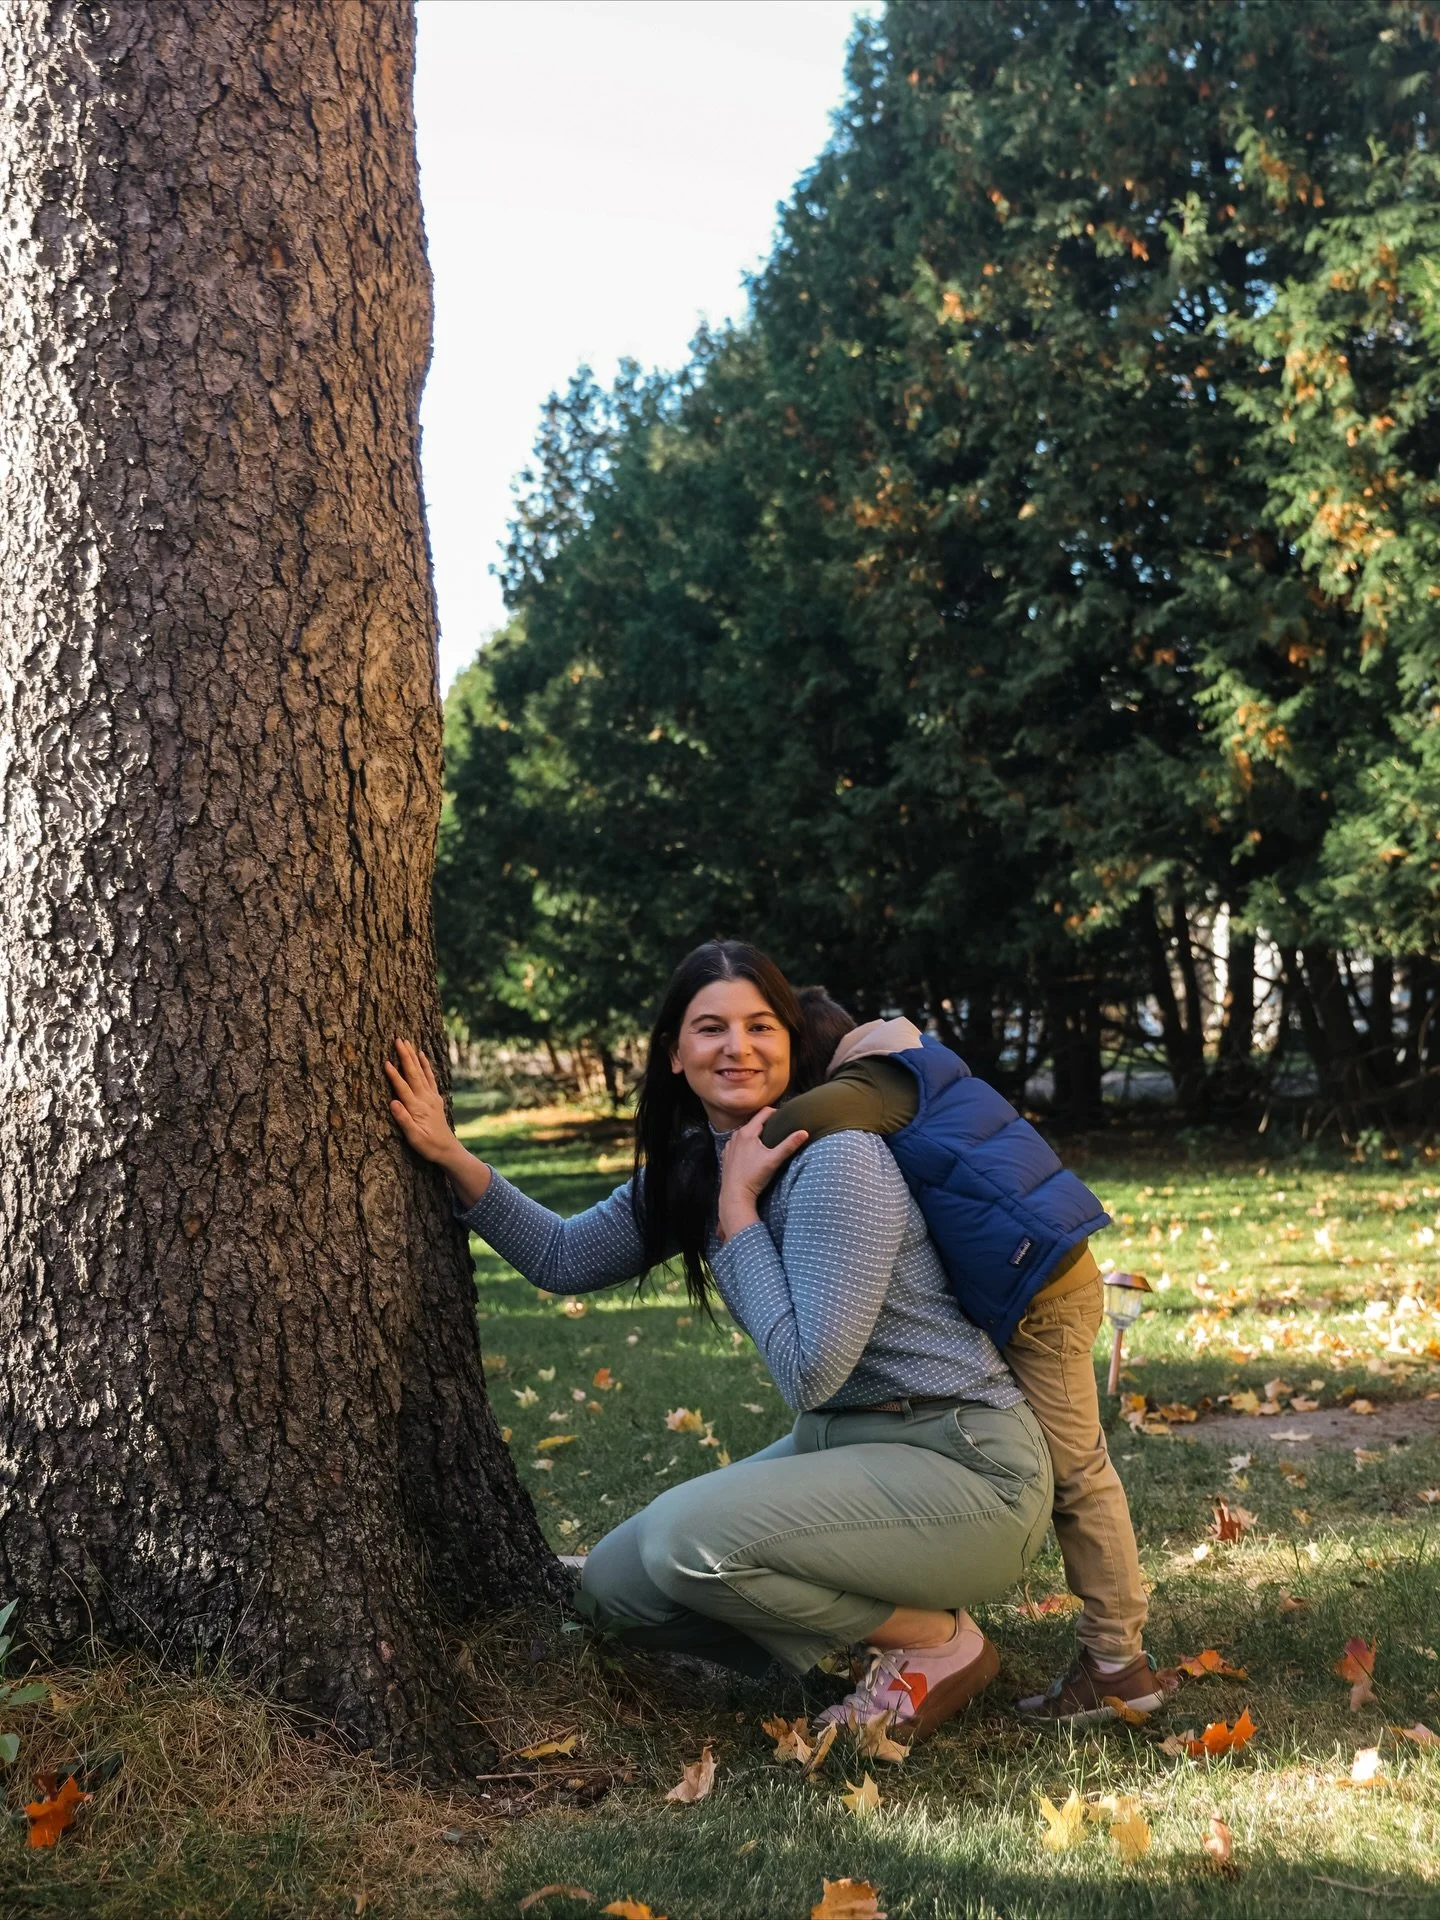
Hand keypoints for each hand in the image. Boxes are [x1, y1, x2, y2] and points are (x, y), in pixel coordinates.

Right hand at [385, 1039, 491, 1207]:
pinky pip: (430, 1077)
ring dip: (414, 1056)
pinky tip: (422, 1055)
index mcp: (417, 1108)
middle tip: (398, 1040)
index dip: (394, 1075)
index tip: (385, 1061)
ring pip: (421, 1072)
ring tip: (407, 1042)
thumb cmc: (428, 1146)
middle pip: (413, 1074)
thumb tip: (393, 1103)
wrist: (448, 1150)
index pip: (403, 1088)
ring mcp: (432, 1097)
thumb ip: (404, 1120)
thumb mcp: (414, 1138)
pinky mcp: (435, 1098)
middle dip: (405, 1056)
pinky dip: (426, 1065)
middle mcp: (425, 1099)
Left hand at [717, 1107, 806, 1244]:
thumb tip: (804, 1132)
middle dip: (767, 1124)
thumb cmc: (754, 1177)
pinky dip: (746, 1143)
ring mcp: (729, 1145)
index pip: (764, 1112)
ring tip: (768, 1140)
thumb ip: (789, 1145)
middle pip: (755, 1122)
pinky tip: (753, 1153)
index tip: (785, 1118)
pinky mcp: (727, 1154)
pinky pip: (738, 1143)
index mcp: (747, 1132)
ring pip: (746, 1132)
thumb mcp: (774, 1160)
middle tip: (780, 1129)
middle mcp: (736, 1135)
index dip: (776, 1113)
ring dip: (756, 1134)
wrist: (735, 1195)